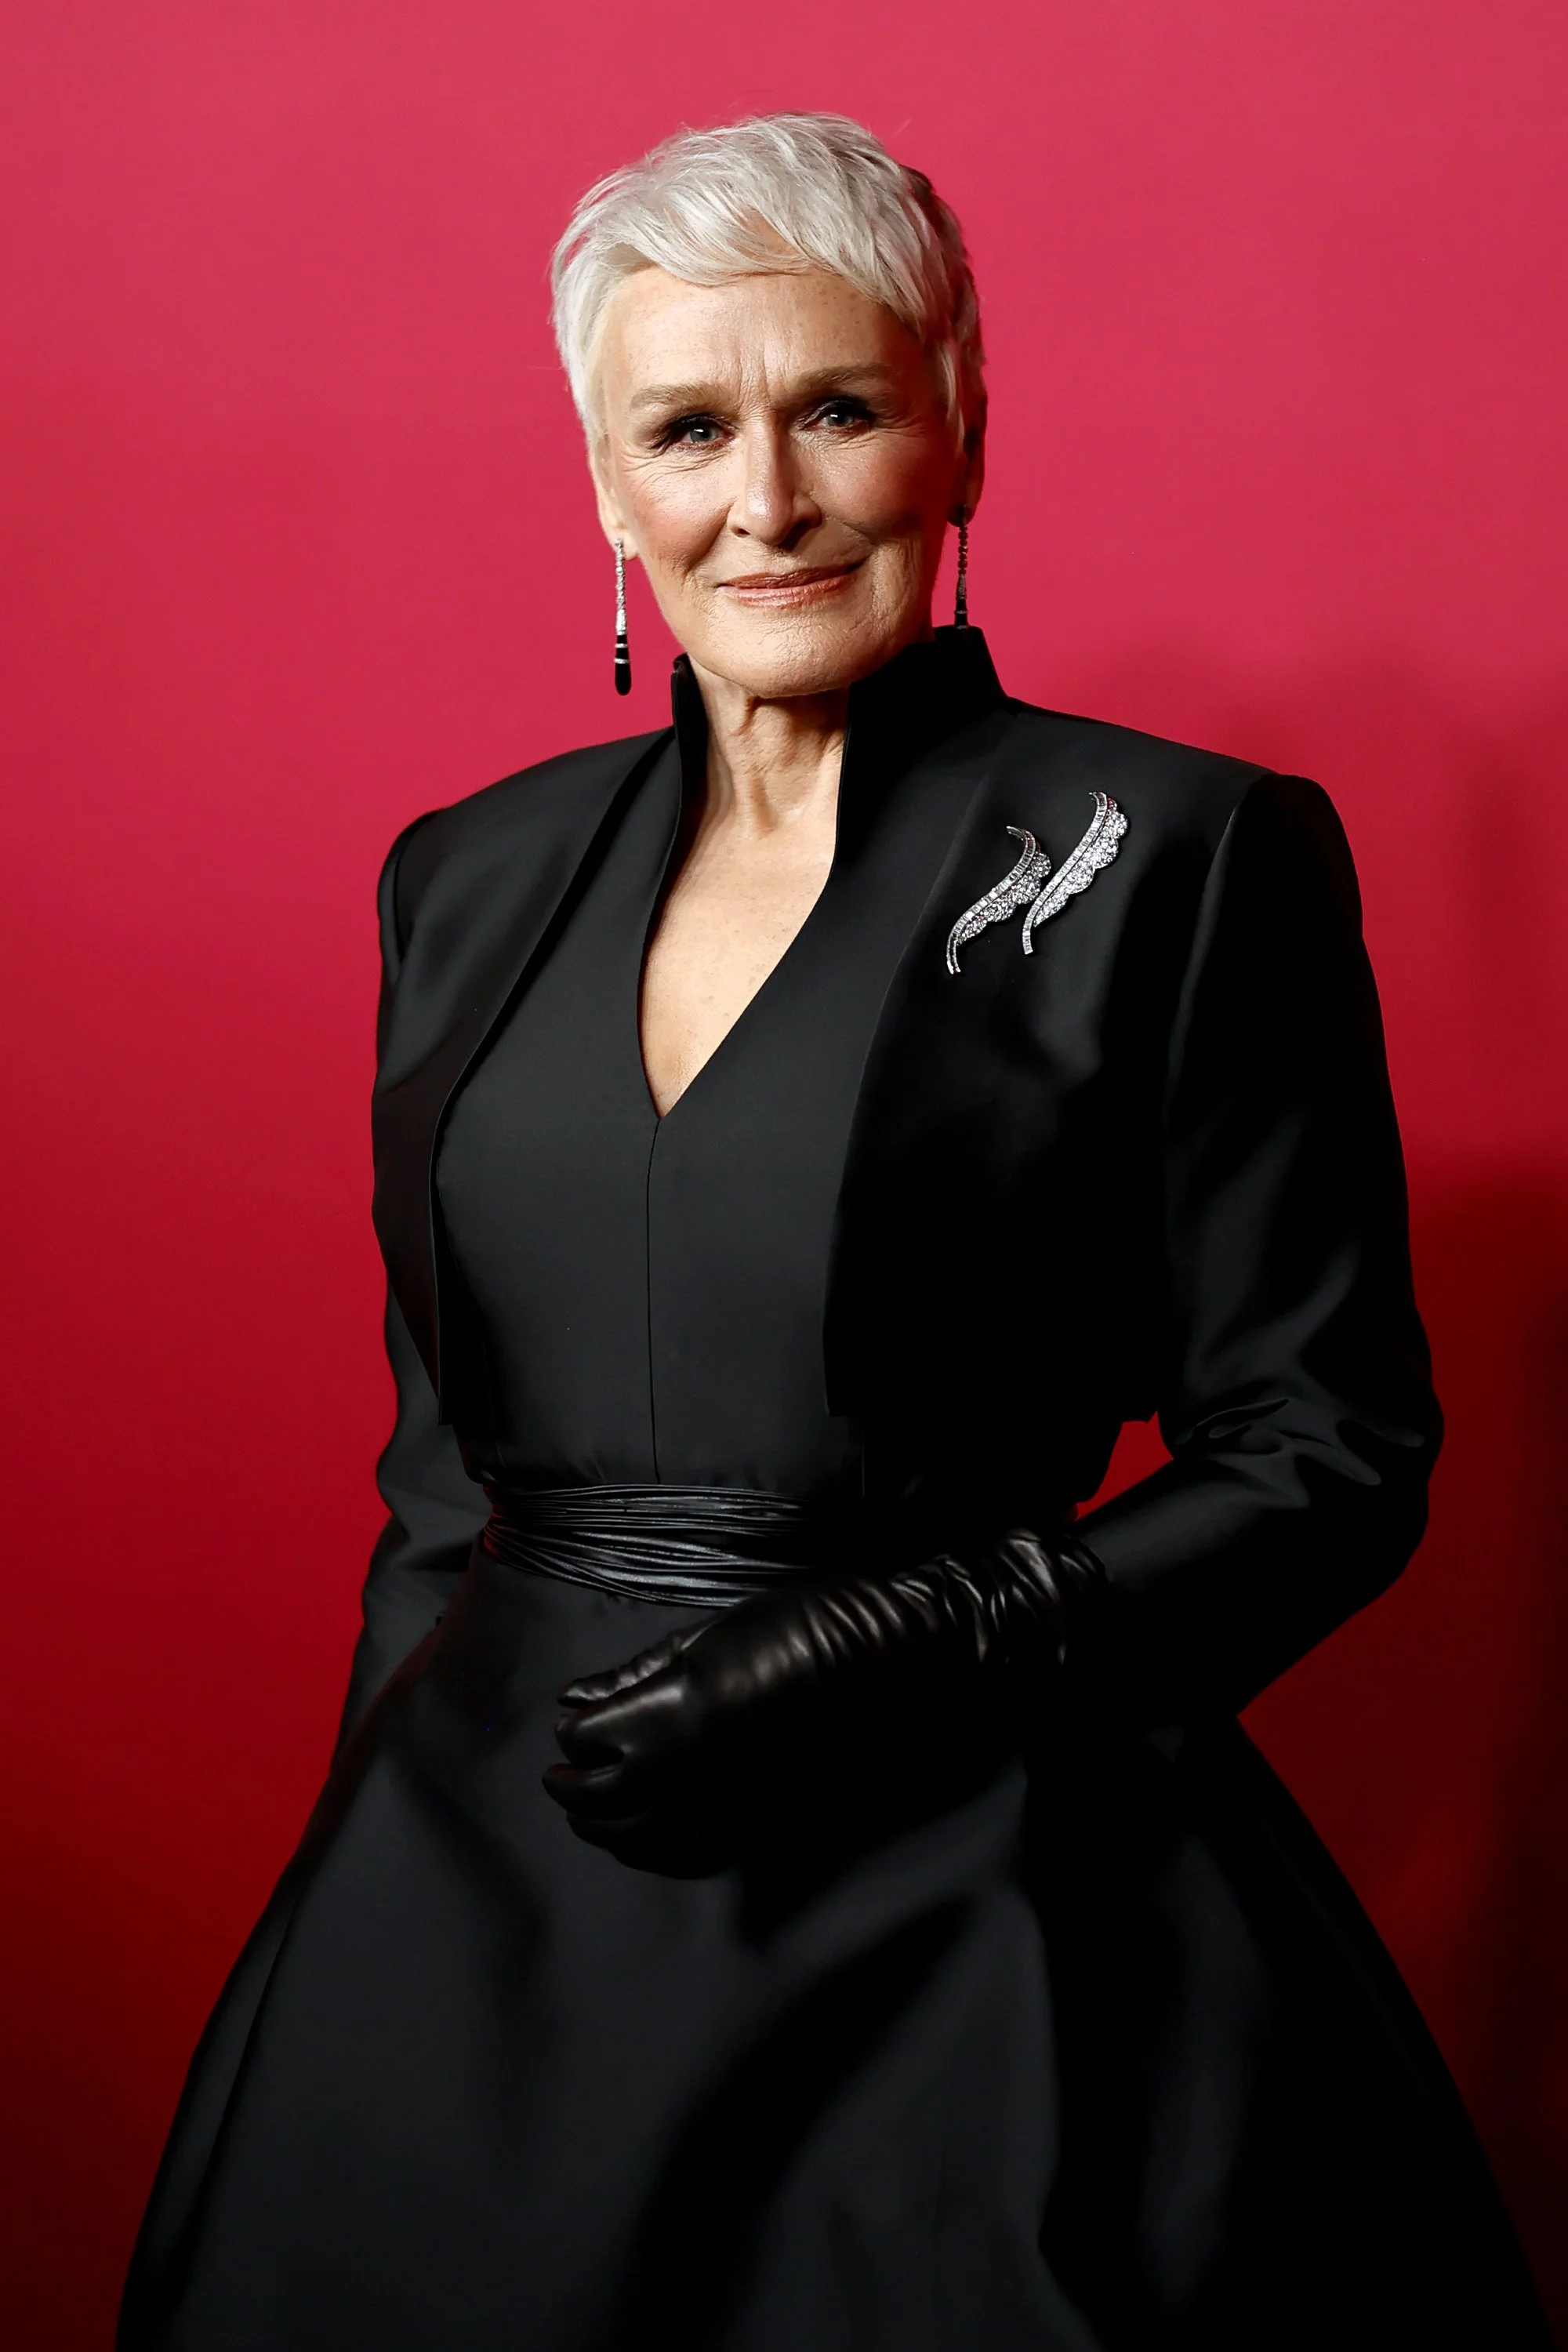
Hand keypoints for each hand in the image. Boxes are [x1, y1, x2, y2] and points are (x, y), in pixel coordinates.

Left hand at [541, 1530, 1100, 1874]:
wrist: (894, 1666)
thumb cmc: (807, 1626)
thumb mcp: (712, 1633)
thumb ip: (638, 1672)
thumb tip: (573, 1698)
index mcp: (671, 1712)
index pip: (588, 1740)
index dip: (578, 1732)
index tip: (578, 1723)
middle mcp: (688, 1773)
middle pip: (600, 1800)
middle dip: (574, 1787)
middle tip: (564, 1774)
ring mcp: (723, 1807)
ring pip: (635, 1840)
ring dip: (603, 1824)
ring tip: (592, 1808)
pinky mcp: (756, 1828)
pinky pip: (684, 1858)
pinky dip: (650, 1852)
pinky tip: (645, 1836)